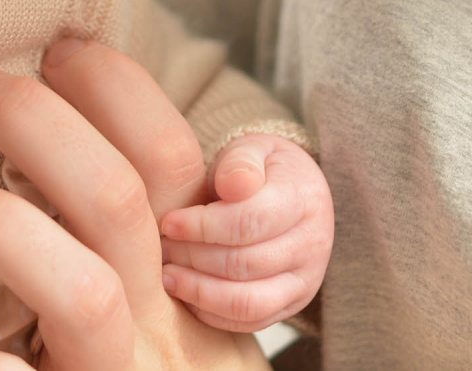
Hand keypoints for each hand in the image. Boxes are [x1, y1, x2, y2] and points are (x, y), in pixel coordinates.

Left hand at [0, 39, 271, 370]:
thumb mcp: (159, 304)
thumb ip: (119, 225)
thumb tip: (47, 102)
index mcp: (190, 280)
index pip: (172, 159)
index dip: (116, 89)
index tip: (56, 43)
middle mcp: (168, 331)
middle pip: (120, 200)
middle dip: (35, 122)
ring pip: (84, 294)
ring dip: (0, 226)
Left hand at [160, 135, 331, 331]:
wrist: (295, 193)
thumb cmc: (261, 169)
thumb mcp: (253, 150)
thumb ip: (241, 162)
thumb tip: (233, 185)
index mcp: (303, 199)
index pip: (248, 221)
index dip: (201, 226)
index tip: (168, 222)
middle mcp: (311, 245)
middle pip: (244, 264)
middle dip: (193, 258)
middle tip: (160, 249)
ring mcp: (304, 280)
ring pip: (248, 302)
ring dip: (199, 291)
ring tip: (167, 275)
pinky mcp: (291, 305)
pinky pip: (250, 322)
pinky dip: (212, 313)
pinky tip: (186, 292)